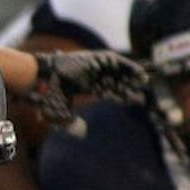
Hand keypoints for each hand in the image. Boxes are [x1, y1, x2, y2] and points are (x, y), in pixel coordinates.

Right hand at [26, 50, 146, 130]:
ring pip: (118, 71)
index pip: (108, 92)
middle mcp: (92, 74)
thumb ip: (70, 124)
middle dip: (129, 87)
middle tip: (143, 94)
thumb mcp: (59, 114)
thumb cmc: (49, 94)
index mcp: (86, 86)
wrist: (43, 76)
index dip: (122, 97)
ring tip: (145, 82)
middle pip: (116, 82)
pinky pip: (117, 61)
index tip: (135, 102)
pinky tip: (140, 73)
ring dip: (132, 77)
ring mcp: (95, 65)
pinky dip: (129, 67)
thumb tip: (83, 133)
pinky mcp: (97, 57)